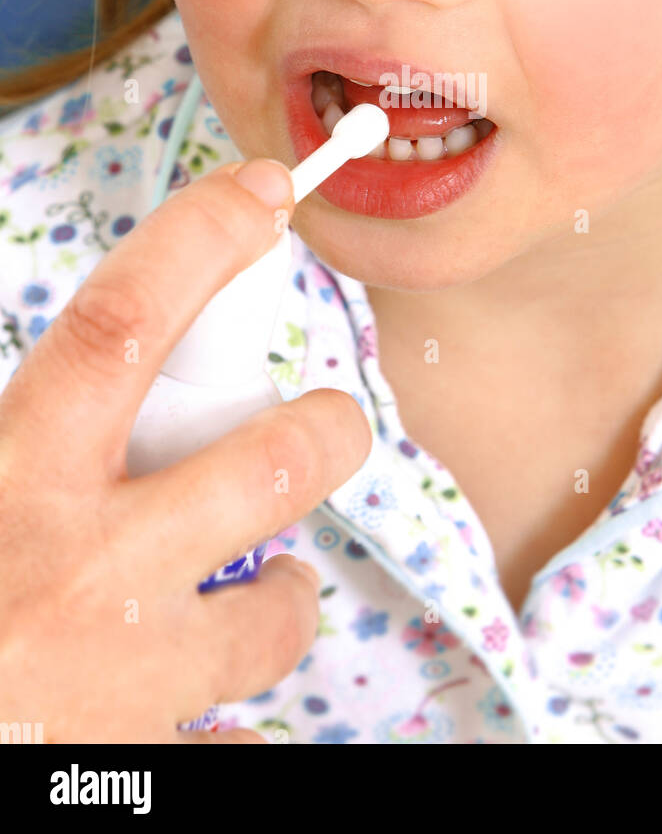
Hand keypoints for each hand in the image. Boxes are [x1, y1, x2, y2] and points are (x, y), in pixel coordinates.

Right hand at [0, 158, 371, 742]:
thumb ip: (10, 435)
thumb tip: (79, 375)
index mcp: (11, 483)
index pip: (120, 323)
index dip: (200, 239)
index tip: (262, 191)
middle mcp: (80, 574)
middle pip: (265, 466)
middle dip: (326, 430)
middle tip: (331, 421)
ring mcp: (126, 683)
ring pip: (274, 613)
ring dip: (282, 591)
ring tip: (263, 585)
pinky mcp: (146, 768)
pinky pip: (228, 733)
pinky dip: (219, 712)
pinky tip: (182, 703)